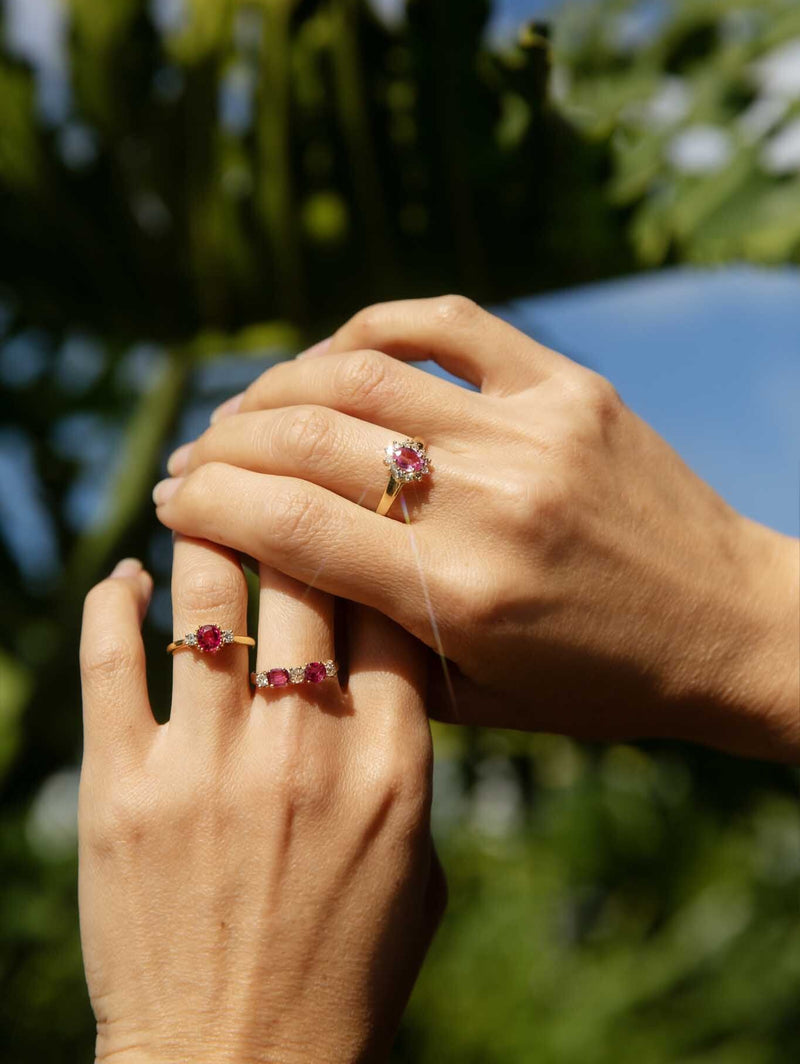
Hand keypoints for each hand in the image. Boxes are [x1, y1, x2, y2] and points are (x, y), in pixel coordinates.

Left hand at [79, 544, 443, 1063]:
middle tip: (270, 472)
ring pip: (205, 595)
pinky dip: (111, 603)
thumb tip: (382, 671)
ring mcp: (209, 766)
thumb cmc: (347, 973)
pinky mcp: (123, 792)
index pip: (387, 601)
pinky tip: (123, 579)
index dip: (373, 538)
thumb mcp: (419, 865)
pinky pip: (110, 660)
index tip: (356, 506)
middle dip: (290, 508)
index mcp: (392, 764)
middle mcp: (305, 749)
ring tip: (194, 501)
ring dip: (202, 531)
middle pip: (302, 575)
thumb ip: (407, 761)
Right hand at [153, 297, 798, 761]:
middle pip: (310, 442)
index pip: (291, 528)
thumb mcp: (476, 698)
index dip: (209, 507)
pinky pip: (448, 324)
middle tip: (190, 463)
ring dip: (278, 387)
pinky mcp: (570, 386)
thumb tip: (270, 566)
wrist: (730, 627)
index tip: (169, 505)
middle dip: (224, 449)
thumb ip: (370, 638)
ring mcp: (534, 430)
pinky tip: (333, 355)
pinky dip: (372, 328)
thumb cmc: (601, 684)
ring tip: (243, 416)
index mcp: (463, 596)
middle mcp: (492, 501)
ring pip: (362, 372)